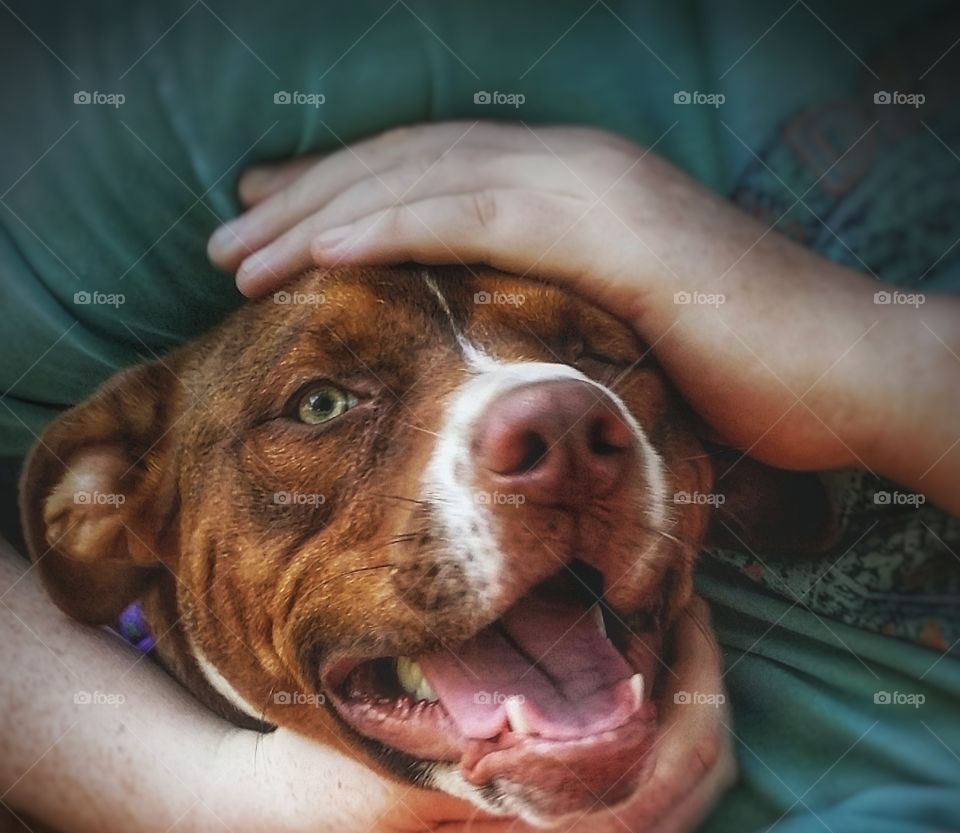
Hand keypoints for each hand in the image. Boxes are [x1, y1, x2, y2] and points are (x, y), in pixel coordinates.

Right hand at [201, 601, 733, 832]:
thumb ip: (522, 731)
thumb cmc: (322, 793)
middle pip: (697, 786)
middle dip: (694, 692)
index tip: (682, 600)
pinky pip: (632, 818)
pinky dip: (641, 755)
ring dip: (670, 722)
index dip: (695, 671)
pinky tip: (604, 701)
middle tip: (672, 613)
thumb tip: (625, 686)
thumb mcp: (412, 749)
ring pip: (672, 804)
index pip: (683, 761)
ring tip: (643, 645)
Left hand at [210, 122, 959, 514]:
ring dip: (324, 214)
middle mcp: (573, 170)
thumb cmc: (742, 373)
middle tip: (230, 237)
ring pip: (426, 181)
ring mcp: (591, 189)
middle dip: (309, 202)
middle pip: (412, 168)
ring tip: (241, 252)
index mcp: (573, 193)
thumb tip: (497, 361)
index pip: (434, 180)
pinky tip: (322, 244)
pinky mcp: (608, 227)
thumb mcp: (620, 335)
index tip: (274, 231)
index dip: (346, 199)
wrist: (844, 367)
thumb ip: (553, 322)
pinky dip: (392, 223)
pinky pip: (476, 213)